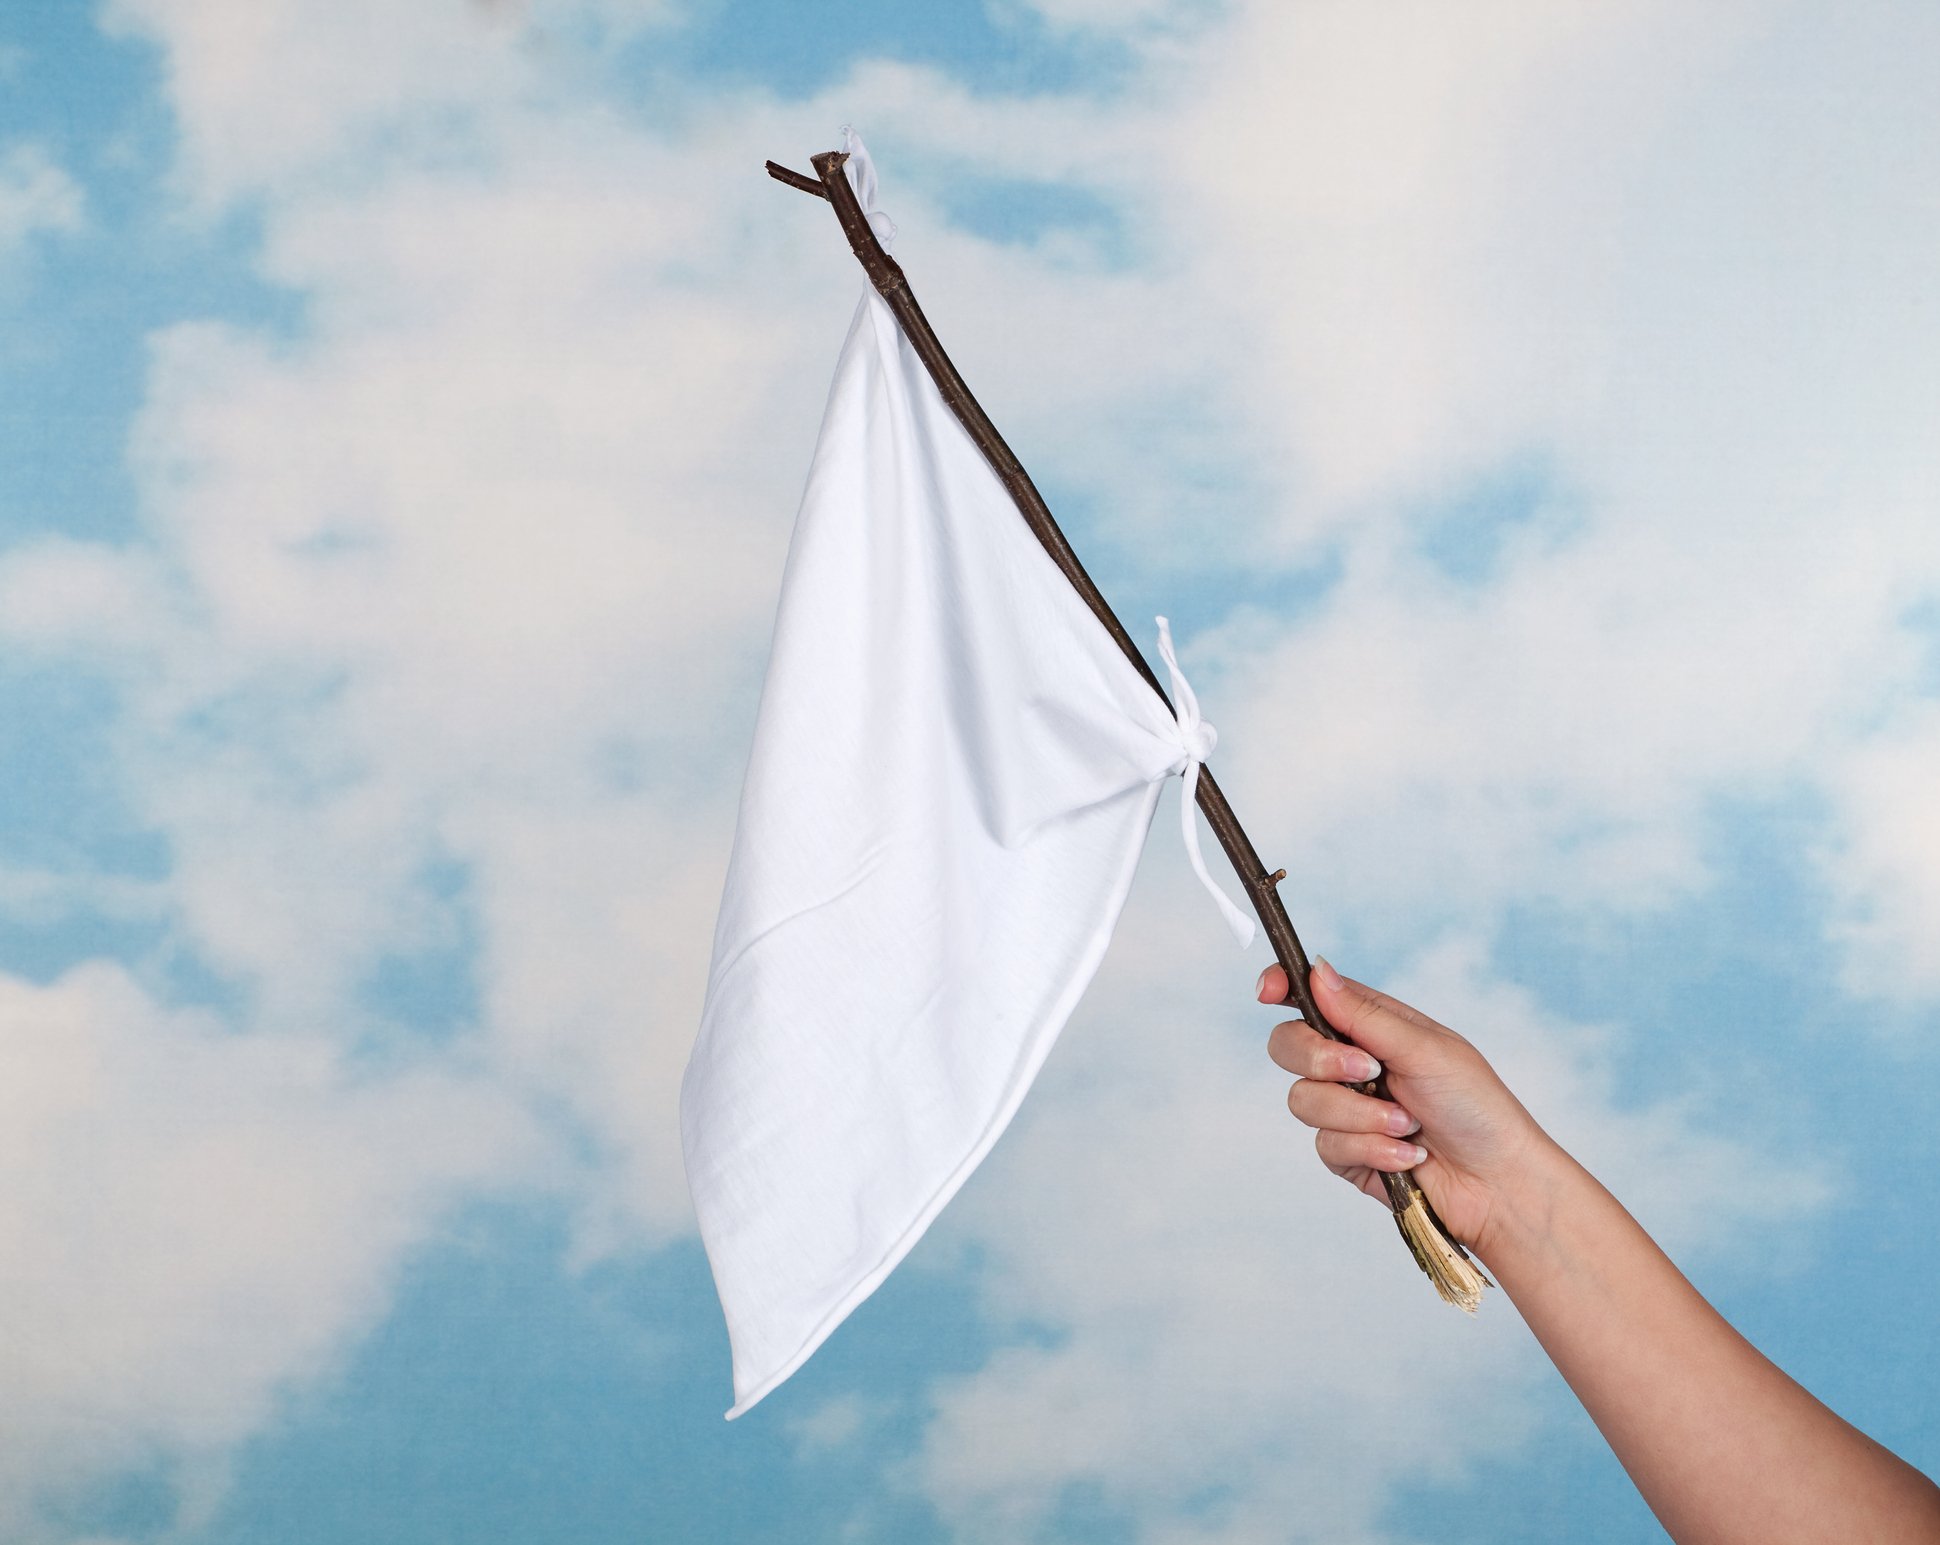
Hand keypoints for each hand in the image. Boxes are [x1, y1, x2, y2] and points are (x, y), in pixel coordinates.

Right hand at [1257, 959, 1556, 1262]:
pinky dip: (1371, 1151)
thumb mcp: (1424, 1049)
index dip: (1281, 987)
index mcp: (1372, 1025)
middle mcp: (1352, 1063)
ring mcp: (1347, 1110)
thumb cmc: (1477, 1108)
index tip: (1268, 991)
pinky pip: (1327, 1146)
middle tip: (1367, 1071)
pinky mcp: (1348, 1154)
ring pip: (1303, 1101)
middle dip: (1320, 1060)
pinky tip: (1408, 1158)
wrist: (1497, 1184)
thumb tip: (1316, 970)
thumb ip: (1364, 1015)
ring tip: (1407, 1126)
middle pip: (1288, 1045)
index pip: (1311, 996)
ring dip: (1360, 1116)